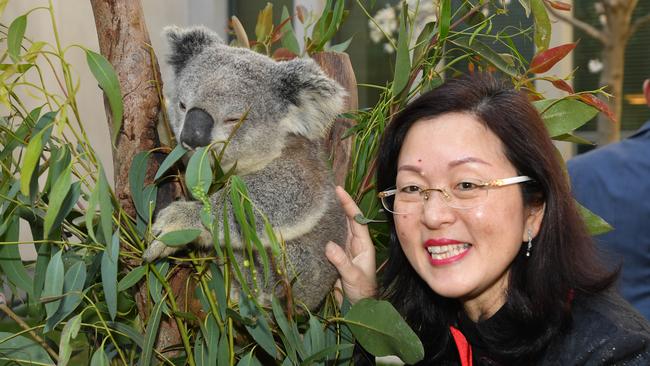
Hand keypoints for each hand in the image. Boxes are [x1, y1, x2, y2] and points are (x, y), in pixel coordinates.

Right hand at [326, 186, 376, 304]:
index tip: (339, 190)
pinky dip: (322, 230)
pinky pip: (328, 239)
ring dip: (330, 215)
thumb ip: (341, 262)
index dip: (348, 204)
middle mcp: (354, 243)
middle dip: (338, 204)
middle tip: (326, 190)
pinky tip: (313, 223)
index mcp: (363, 244)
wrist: (358, 307)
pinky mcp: (335, 256)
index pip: (356, 219)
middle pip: (346, 219)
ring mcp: (344, 249)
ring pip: (337, 227)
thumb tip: (328, 245)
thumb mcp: (352, 277)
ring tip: (318, 202)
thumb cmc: (361, 292)